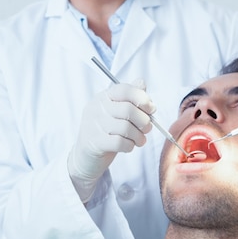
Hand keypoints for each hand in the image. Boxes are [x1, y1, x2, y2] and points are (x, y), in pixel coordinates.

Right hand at [68, 79, 155, 201]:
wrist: (85, 155)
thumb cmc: (106, 131)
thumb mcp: (117, 112)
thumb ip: (130, 98)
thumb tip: (142, 82)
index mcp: (103, 97)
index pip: (125, 90)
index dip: (142, 98)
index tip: (151, 109)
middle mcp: (96, 108)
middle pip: (128, 109)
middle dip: (144, 120)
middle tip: (147, 128)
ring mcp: (93, 125)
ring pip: (126, 128)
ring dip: (139, 136)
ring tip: (140, 140)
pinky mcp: (94, 143)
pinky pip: (120, 142)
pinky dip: (130, 146)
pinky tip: (129, 146)